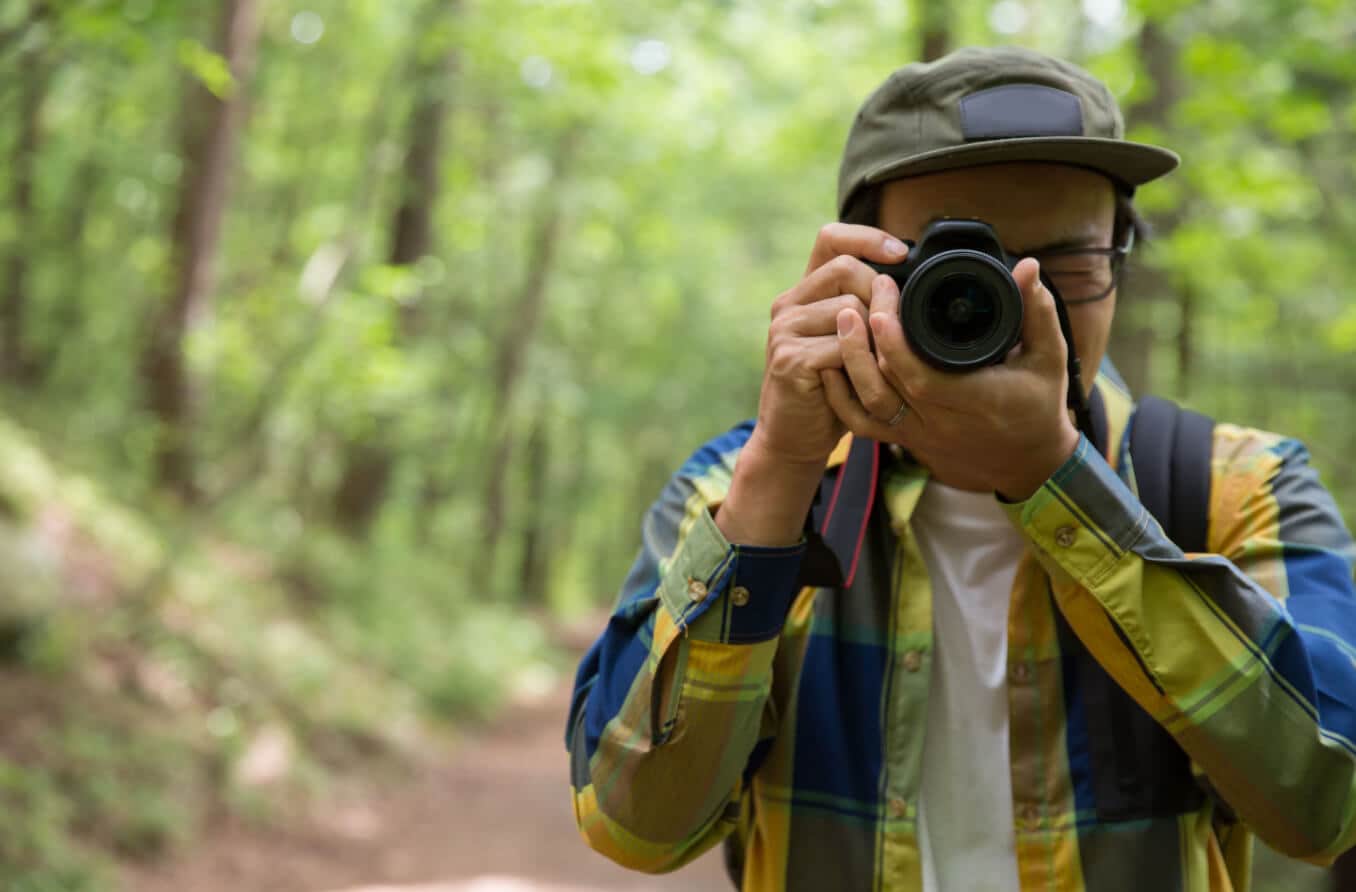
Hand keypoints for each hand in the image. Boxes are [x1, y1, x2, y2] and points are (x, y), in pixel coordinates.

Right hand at [747, 223, 908, 466]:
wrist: (795, 437)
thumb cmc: (831, 390)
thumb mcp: (851, 342)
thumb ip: (866, 308)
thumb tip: (910, 279)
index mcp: (803, 293)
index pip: (831, 237)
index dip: (868, 238)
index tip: (903, 254)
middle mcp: (788, 303)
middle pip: (846, 268)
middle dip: (878, 295)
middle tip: (891, 331)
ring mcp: (784, 329)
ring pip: (850, 309)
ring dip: (873, 337)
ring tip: (874, 364)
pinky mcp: (789, 357)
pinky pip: (842, 346)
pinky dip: (861, 364)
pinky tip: (859, 381)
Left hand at [822, 257, 1079, 500]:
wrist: (1028, 463)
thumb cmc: (1040, 406)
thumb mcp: (1049, 358)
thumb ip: (1036, 311)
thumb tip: (1028, 266)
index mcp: (976, 402)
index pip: (923, 379)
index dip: (896, 347)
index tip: (882, 308)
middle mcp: (941, 424)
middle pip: (888, 385)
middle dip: (868, 341)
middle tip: (864, 297)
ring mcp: (918, 435)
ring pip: (869, 404)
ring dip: (850, 363)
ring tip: (844, 318)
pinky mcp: (904, 441)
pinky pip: (861, 423)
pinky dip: (841, 396)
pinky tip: (830, 364)